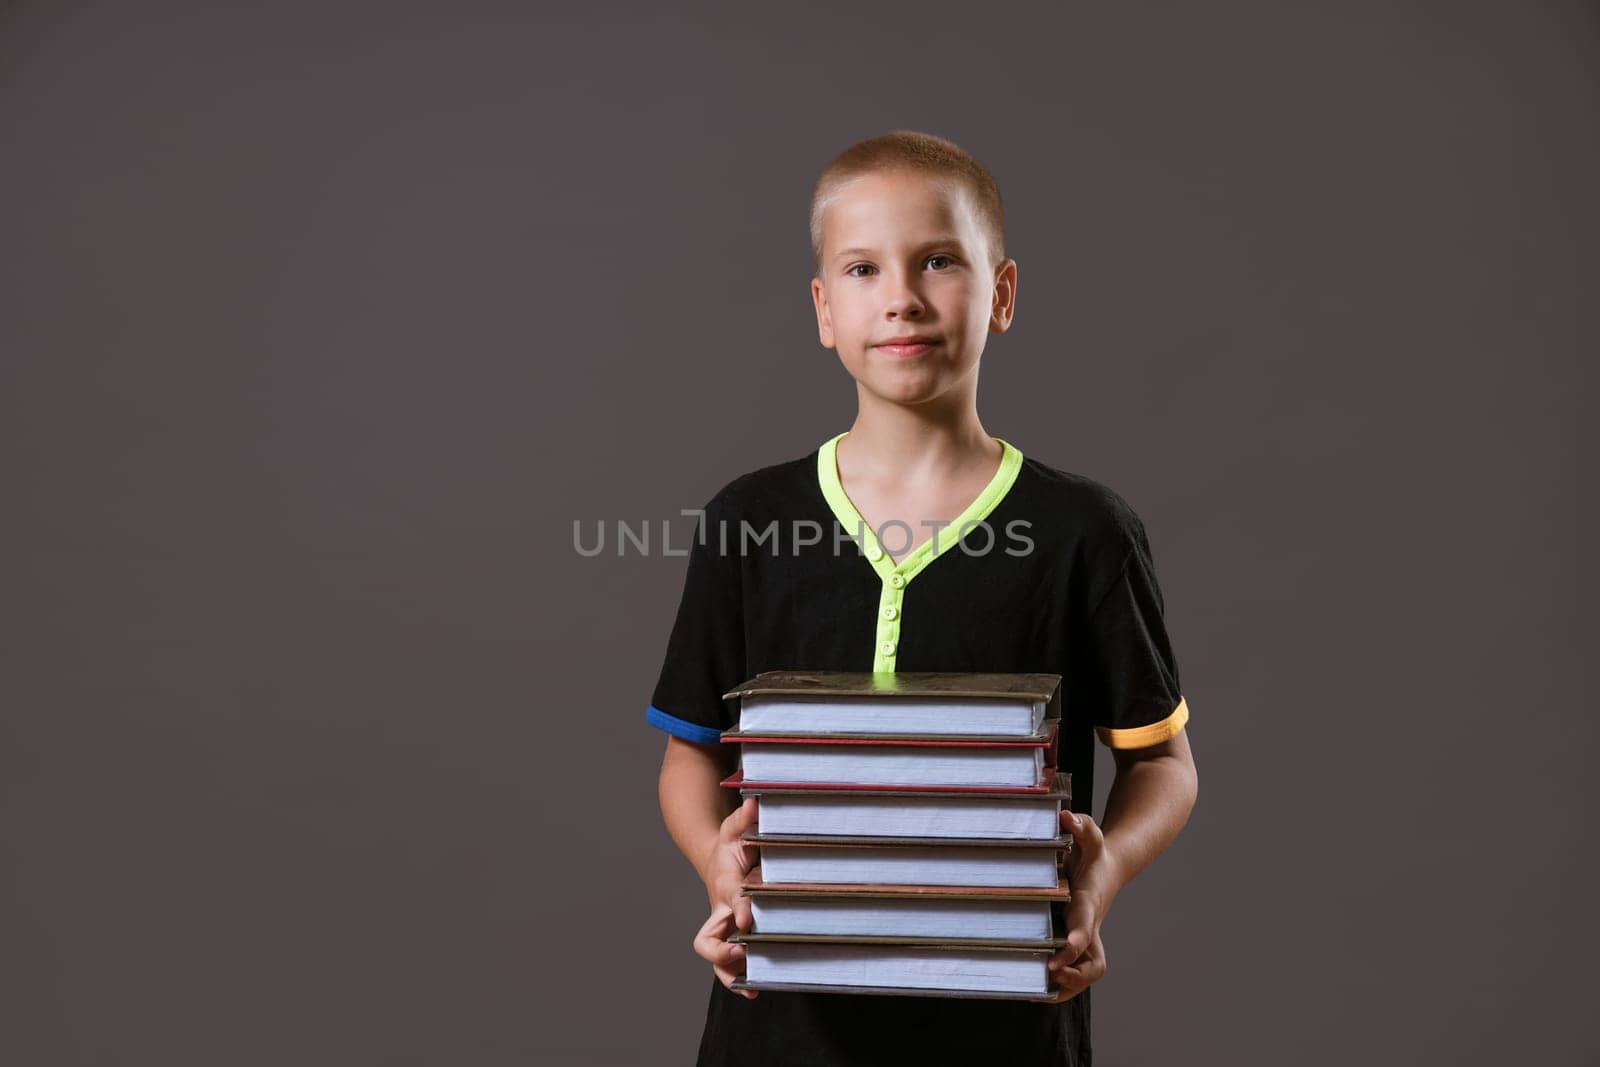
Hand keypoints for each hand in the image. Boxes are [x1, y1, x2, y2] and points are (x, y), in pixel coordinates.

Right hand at [692, 797, 759, 998]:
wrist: (716, 860)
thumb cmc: (731, 846)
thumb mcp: (736, 828)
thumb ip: (745, 817)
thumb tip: (756, 803)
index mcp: (725, 885)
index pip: (731, 899)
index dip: (740, 907)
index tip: (749, 916)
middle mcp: (721, 911)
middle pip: (710, 940)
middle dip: (723, 953)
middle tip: (742, 955)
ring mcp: (725, 928)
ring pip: (717, 959)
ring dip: (729, 973)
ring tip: (750, 985)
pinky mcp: (733, 936)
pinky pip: (729, 964)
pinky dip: (737, 979)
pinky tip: (755, 989)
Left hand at [1046, 810, 1120, 1002]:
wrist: (1110, 871)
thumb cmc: (1095, 855)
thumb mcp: (1091, 836)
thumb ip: (1082, 826)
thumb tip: (1067, 816)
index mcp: (1088, 902)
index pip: (1084, 925)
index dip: (1074, 943)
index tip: (1058, 957)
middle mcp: (1090, 926)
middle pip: (1092, 963)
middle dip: (1073, 976)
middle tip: (1046, 977)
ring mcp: (1088, 940)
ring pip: (1086, 974)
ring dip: (1066, 988)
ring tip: (1034, 990)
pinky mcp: (1080, 946)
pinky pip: (1076, 974)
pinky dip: (1062, 988)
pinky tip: (1036, 991)